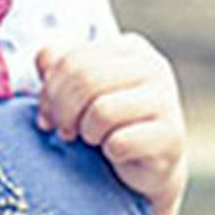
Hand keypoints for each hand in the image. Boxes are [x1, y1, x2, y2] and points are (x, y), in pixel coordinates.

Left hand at [35, 34, 187, 214]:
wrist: (148, 166)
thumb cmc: (110, 123)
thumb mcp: (81, 92)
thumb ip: (60, 69)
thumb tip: (43, 59)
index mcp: (130, 48)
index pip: (72, 60)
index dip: (49, 92)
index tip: (46, 117)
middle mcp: (153, 67)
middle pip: (85, 81)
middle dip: (62, 112)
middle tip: (63, 132)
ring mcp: (166, 99)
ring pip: (101, 111)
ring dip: (87, 132)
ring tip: (93, 139)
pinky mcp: (171, 136)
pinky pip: (120, 142)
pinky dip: (109, 152)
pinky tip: (115, 153)